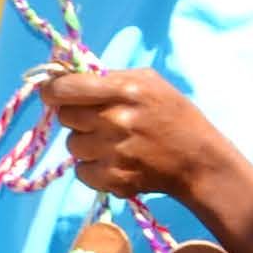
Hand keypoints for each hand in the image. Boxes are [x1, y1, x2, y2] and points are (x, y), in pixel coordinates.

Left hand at [45, 69, 230, 204]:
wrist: (198, 160)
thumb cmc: (173, 114)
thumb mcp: (148, 82)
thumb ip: (107, 76)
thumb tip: (61, 73)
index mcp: (125, 90)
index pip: (65, 88)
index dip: (53, 90)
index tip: (54, 93)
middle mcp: (116, 121)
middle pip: (65, 116)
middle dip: (76, 116)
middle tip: (97, 119)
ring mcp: (114, 153)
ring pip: (72, 145)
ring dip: (85, 144)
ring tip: (111, 142)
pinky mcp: (114, 179)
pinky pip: (81, 171)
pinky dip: (92, 168)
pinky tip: (114, 161)